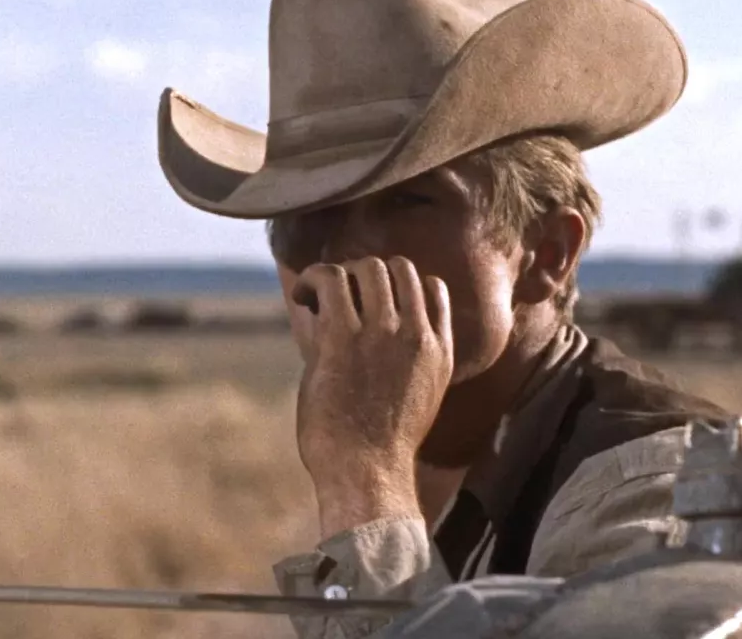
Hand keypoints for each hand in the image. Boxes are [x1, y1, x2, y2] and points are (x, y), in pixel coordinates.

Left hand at [291, 256, 453, 532]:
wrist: (366, 475)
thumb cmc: (380, 448)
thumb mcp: (418, 400)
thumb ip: (408, 363)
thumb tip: (376, 332)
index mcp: (439, 351)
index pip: (434, 287)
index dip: (400, 284)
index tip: (372, 299)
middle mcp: (417, 334)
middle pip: (399, 268)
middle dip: (366, 274)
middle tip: (340, 296)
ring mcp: (383, 333)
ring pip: (367, 267)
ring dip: (339, 274)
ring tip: (318, 296)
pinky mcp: (344, 336)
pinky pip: (329, 279)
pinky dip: (311, 279)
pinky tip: (302, 297)